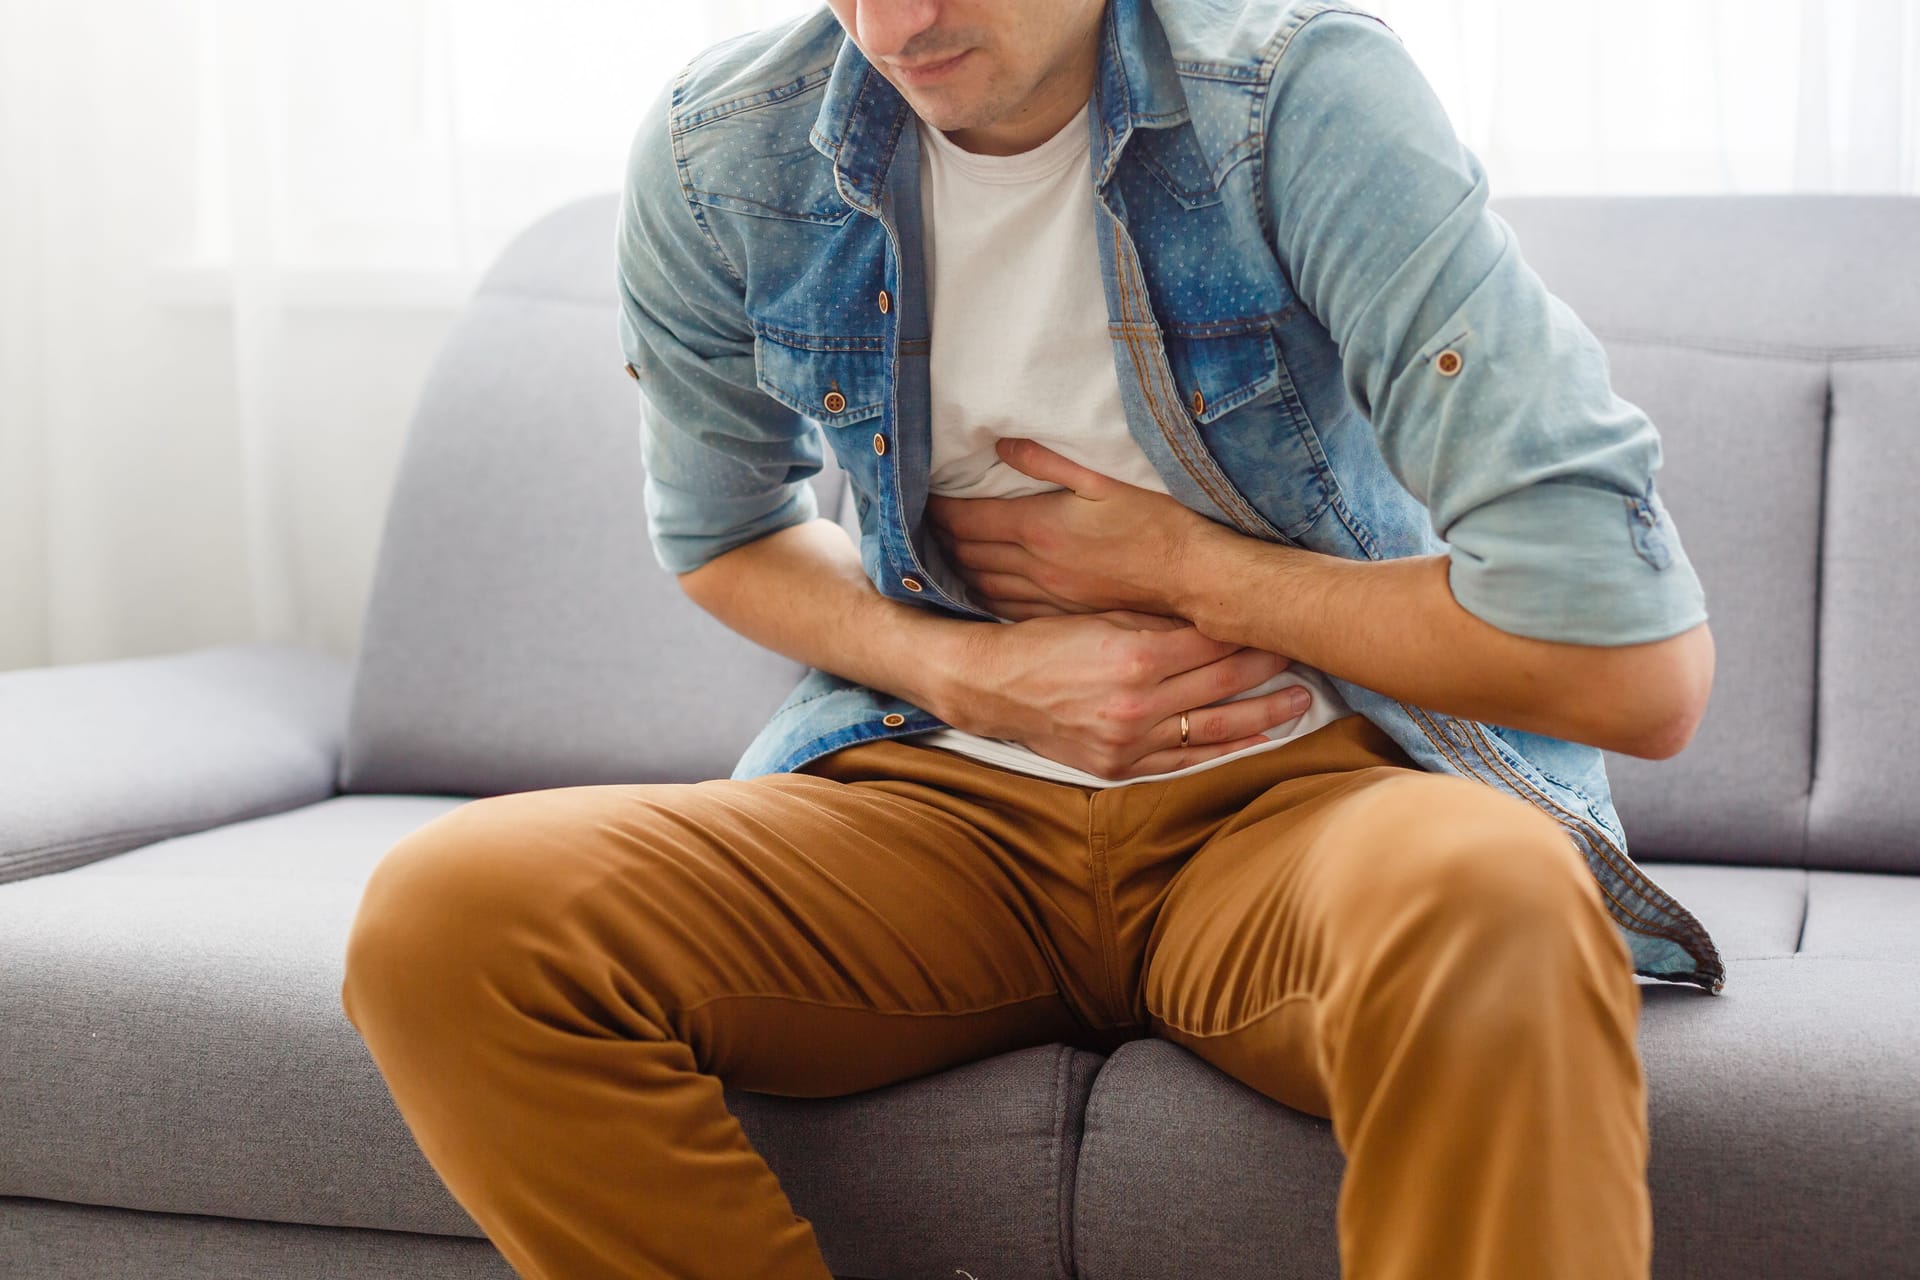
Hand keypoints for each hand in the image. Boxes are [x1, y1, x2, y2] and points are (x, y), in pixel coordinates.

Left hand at [926, 438, 1213, 619]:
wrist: (1191, 577)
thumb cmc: (1154, 522)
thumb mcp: (1103, 480)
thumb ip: (1047, 463)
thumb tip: (1002, 446)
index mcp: (1039, 527)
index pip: (969, 519)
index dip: (939, 510)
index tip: (921, 499)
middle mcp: (1035, 565)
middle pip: (967, 553)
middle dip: (939, 539)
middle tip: (922, 525)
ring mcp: (1047, 595)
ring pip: (981, 584)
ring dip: (956, 569)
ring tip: (940, 555)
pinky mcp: (1062, 614)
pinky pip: (1007, 608)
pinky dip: (983, 596)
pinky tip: (978, 590)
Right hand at [948, 609, 1311, 780]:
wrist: (993, 688)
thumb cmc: (1044, 642)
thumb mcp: (1098, 616)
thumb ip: (1155, 620)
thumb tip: (1209, 614)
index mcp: (1134, 654)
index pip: (1212, 640)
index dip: (1249, 629)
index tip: (1277, 620)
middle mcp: (1138, 701)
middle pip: (1222, 680)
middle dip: (1267, 665)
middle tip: (1304, 653)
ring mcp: (1130, 739)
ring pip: (1213, 727)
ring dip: (1263, 713)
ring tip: (1300, 701)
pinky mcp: (1120, 765)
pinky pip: (1184, 762)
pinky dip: (1223, 752)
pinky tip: (1257, 742)